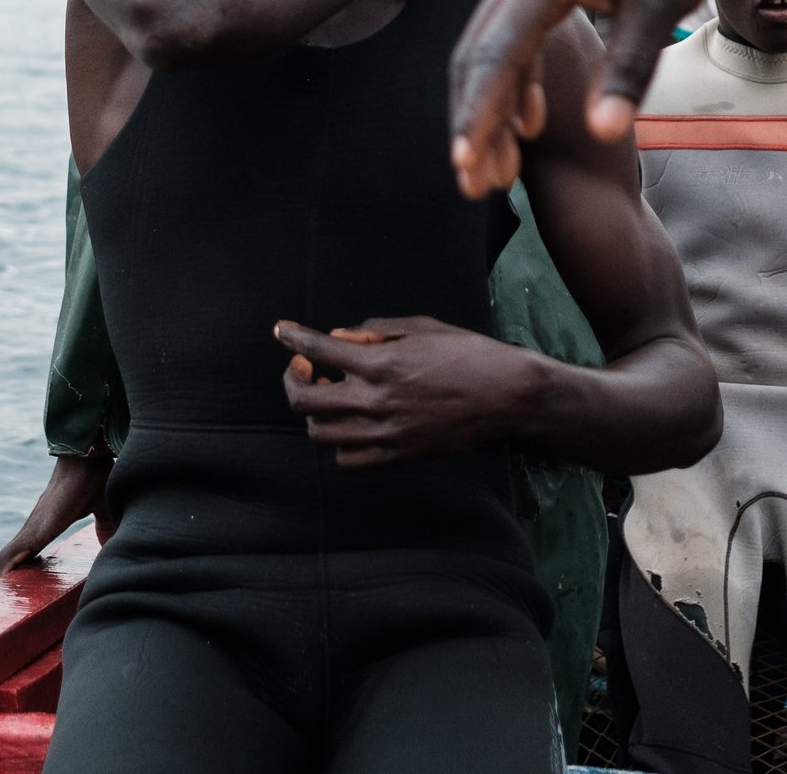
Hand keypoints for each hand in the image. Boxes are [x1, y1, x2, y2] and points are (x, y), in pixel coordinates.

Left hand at [0, 452, 111, 581]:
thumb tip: (110, 544)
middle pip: (6, 562)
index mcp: (46, 528)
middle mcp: (33, 531)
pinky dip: (1, 576)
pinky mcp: (32, 533)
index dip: (17, 571)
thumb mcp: (101, 510)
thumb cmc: (93, 479)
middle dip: (0, 584)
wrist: (87, 459)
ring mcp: (30, 532)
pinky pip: (7, 559)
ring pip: (2, 563)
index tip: (16, 591)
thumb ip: (105, 526)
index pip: (24, 554)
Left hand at [275, 316, 533, 468]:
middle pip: (304, 400)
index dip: (292, 338)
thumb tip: (340, 337)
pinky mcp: (397, 455)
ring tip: (327, 395)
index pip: (317, 350)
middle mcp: (376, 401)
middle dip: (292, 379)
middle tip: (303, 367)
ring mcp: (384, 433)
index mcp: (380, 363)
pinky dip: (338, 442)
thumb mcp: (421, 327)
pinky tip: (349, 423)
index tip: (281, 330)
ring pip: (319, 433)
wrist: (505, 395)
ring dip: (313, 412)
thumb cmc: (467, 353)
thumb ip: (375, 331)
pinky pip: (347, 459)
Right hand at [449, 0, 734, 195]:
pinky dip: (512, 84)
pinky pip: (512, 39)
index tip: (465, 167)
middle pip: (477, 57)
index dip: (477, 115)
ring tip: (496, 172)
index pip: (495, 55)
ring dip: (489, 110)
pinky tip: (526, 125)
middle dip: (472, 124)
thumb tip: (602, 132)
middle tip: (474, 187)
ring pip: (489, 51)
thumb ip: (629, 66)